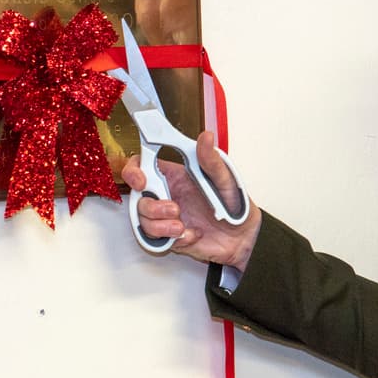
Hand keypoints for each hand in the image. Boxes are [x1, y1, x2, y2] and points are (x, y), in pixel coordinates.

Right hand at [122, 131, 262, 269]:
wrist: (243, 239)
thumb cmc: (237, 208)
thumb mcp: (226, 181)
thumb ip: (211, 161)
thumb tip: (206, 138)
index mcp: (176, 176)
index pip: (143, 165)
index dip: (133, 171)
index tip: (140, 180)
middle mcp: (168, 195)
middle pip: (138, 196)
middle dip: (151, 206)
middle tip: (174, 209)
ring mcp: (167, 217)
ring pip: (143, 219)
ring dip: (160, 225)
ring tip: (182, 226)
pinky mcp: (170, 236)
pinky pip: (156, 239)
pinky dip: (172, 239)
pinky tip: (191, 235)